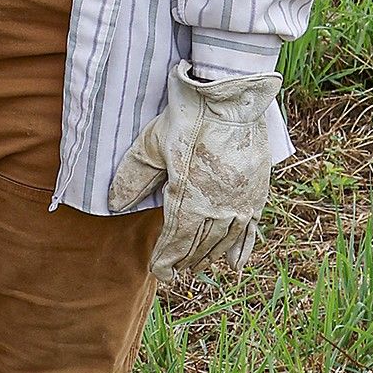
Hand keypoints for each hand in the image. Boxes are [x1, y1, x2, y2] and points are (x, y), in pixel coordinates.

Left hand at [107, 60, 280, 280]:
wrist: (232, 99)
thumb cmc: (187, 118)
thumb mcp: (152, 145)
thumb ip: (133, 176)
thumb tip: (114, 204)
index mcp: (189, 199)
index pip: (175, 240)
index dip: (165, 259)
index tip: (158, 272)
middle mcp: (217, 208)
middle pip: (199, 245)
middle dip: (185, 261)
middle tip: (175, 273)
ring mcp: (241, 203)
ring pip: (223, 241)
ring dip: (209, 257)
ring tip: (197, 268)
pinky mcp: (258, 194)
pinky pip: (250, 230)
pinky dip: (241, 249)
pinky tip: (234, 264)